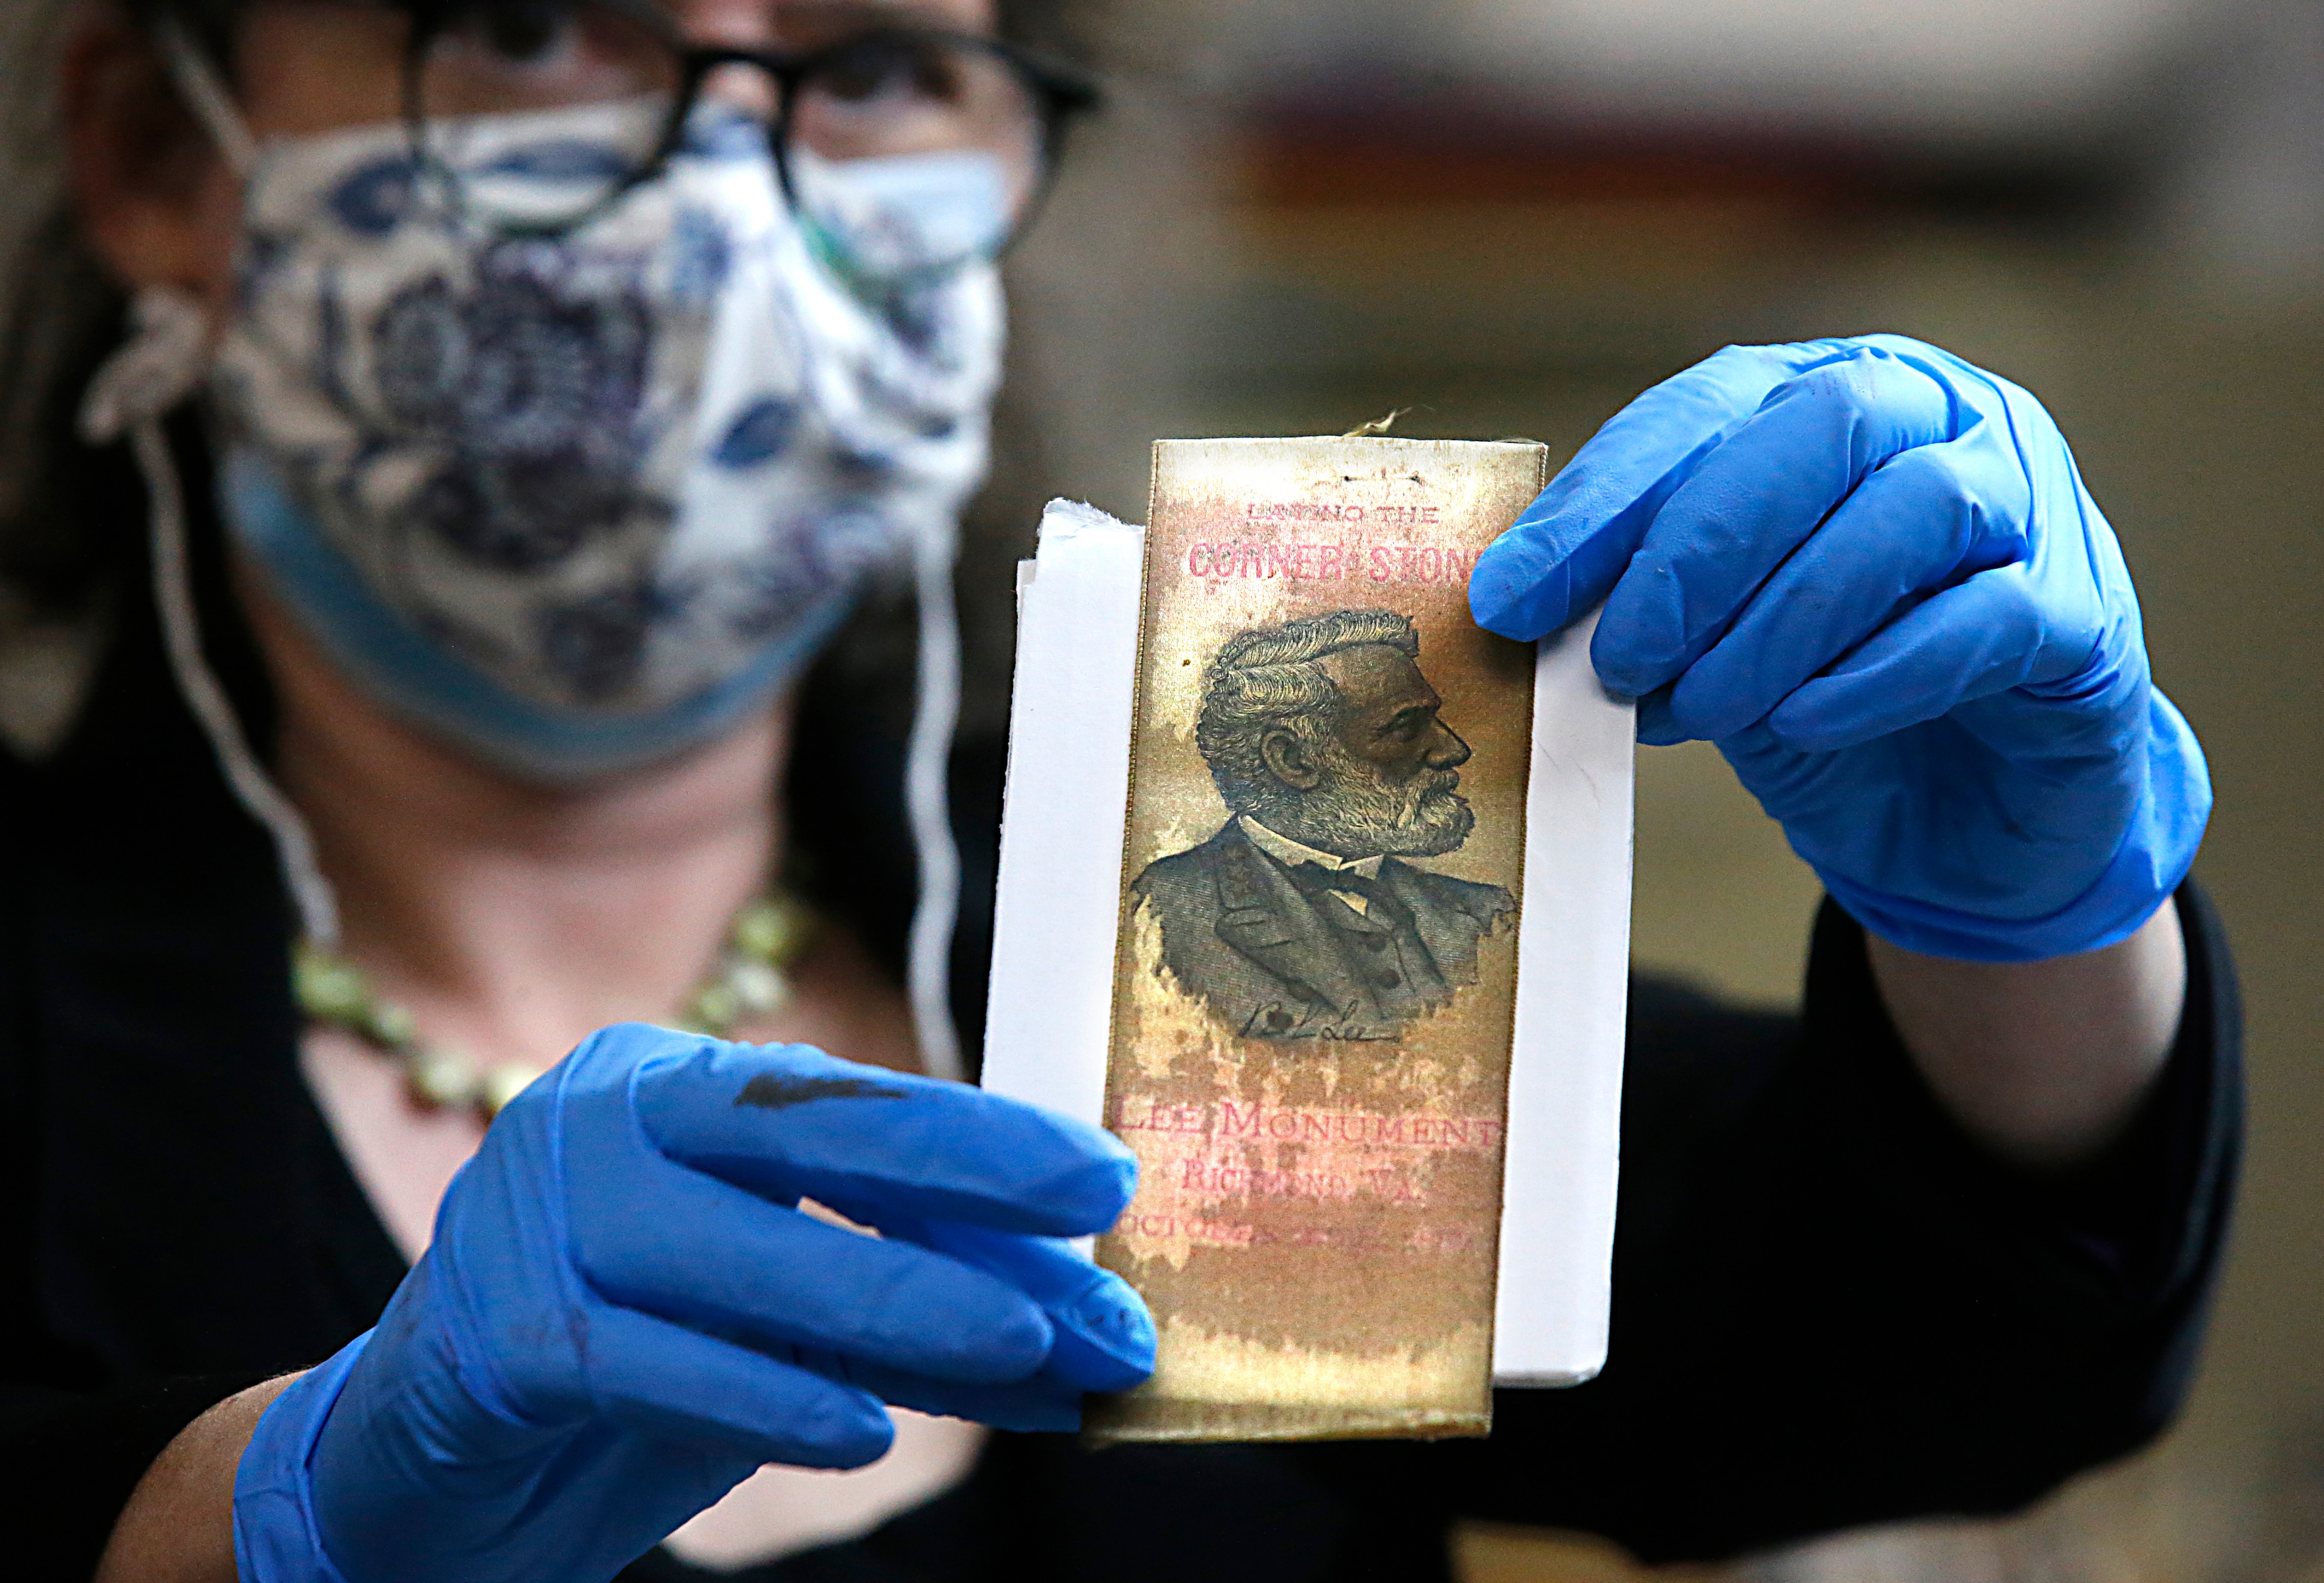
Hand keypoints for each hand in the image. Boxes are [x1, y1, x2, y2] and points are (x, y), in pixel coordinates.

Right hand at [232, 1026, 1150, 1582]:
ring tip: (1028, 1347)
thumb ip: (891, 1294)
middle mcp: (603, 1117)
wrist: (413, 1464)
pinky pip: (656, 1363)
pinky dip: (767, 1398)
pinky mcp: (499, 1334)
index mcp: (672, 1087)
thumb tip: (1068, 1315)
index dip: (986, 1144)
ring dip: (902, 1303)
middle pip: (811, 1137)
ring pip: (748, 1254)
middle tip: (1098, 1241)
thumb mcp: (764, 1315)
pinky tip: (868, 1433)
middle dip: (971, 1185)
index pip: (852, 1106)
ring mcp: (539, 1215)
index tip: (1109, 1182)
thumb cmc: (619, 1361)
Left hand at [1471, 334, 2208, 960]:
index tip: (1511, 594)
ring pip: (1909, 514)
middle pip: (1822, 429)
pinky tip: (1801, 722)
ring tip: (1696, 708)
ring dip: (1778, 620)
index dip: (1603, 500)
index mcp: (1834, 397)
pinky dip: (1876, 672)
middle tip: (1619, 655)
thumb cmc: (1826, 700)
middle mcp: (1945, 419)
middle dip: (1698, 546)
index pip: (1706, 409)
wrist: (1964, 817)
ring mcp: (2031, 506)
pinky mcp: (2080, 615)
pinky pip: (1985, 618)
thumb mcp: (1710, 643)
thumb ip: (1641, 602)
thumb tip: (1517, 607)